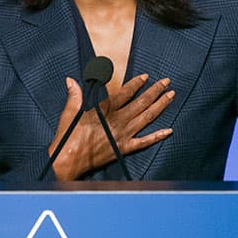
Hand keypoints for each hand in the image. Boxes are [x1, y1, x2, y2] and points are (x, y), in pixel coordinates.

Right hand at [49, 74, 174, 179]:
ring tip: (170, 96)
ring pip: (146, 118)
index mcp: (104, 111)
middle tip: (166, 81)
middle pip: (141, 103)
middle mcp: (117, 121)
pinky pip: (144, 142)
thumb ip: (75, 96)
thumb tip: (70, 80)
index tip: (146, 76)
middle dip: (155, 91)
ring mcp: (122, 135)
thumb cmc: (67, 137)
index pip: (125, 93)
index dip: (136, 84)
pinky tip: (169, 130)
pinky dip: (157, 136)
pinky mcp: (124, 148)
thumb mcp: (69, 113)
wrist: (68, 161)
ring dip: (160, 106)